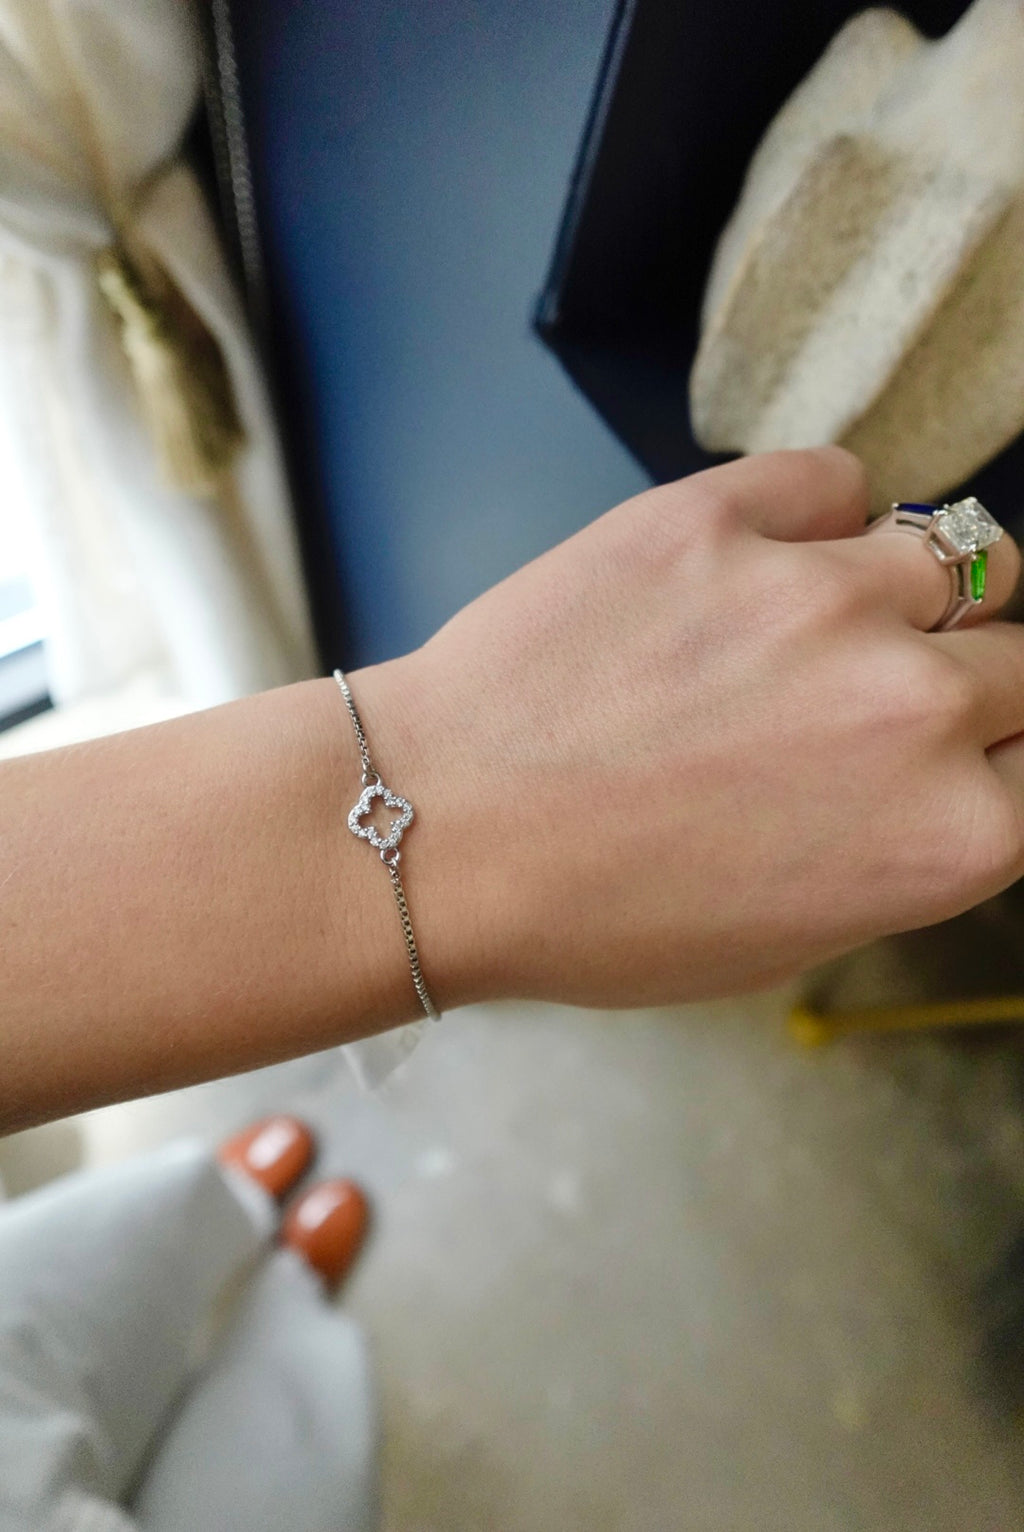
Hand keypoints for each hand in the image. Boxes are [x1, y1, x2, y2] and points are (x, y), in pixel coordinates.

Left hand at [362, 448, 1023, 1009]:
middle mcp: (914, 706)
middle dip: (969, 684)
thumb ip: (901, 848)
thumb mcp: (788, 936)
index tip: (960, 755)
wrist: (437, 832)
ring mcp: (822, 595)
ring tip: (828, 621)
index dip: (999, 762)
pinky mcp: (724, 514)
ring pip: (959, 552)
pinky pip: (838, 481)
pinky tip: (764, 559)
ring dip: (915, 591)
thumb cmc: (596, 915)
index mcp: (945, 838)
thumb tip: (944, 775)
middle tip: (875, 703)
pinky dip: (820, 516)